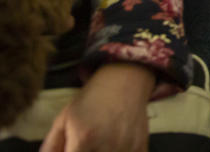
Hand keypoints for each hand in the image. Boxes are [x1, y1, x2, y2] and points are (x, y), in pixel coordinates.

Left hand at [40, 63, 154, 151]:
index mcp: (84, 139)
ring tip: (98, 144)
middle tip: (85, 146)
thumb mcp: (64, 119)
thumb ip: (51, 147)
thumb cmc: (91, 100)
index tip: (72, 151)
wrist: (125, 81)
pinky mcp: (141, 148)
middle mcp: (107, 146)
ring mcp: (126, 148)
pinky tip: (114, 146)